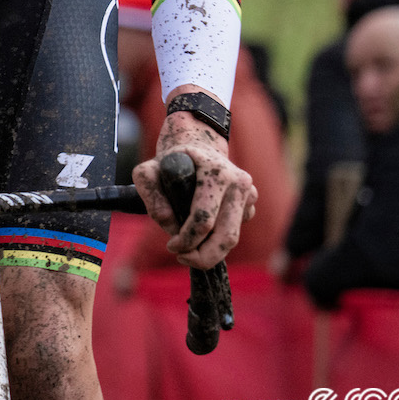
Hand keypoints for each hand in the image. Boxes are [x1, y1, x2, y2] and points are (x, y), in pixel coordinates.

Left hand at [131, 101, 256, 269]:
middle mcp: (238, 182)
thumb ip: (150, 195)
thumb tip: (170, 224)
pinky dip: (217, 238)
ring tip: (190, 254)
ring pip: (233, 237)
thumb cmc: (170, 159)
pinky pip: (235, 230)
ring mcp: (248, 192)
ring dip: (211, 253)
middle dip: (203, 255)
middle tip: (182, 257)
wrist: (198, 142)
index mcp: (215, 172)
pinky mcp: (251, 202)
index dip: (187, 239)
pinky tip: (201, 231)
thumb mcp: (148, 170)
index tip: (171, 245)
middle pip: (225, 236)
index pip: (204, 219)